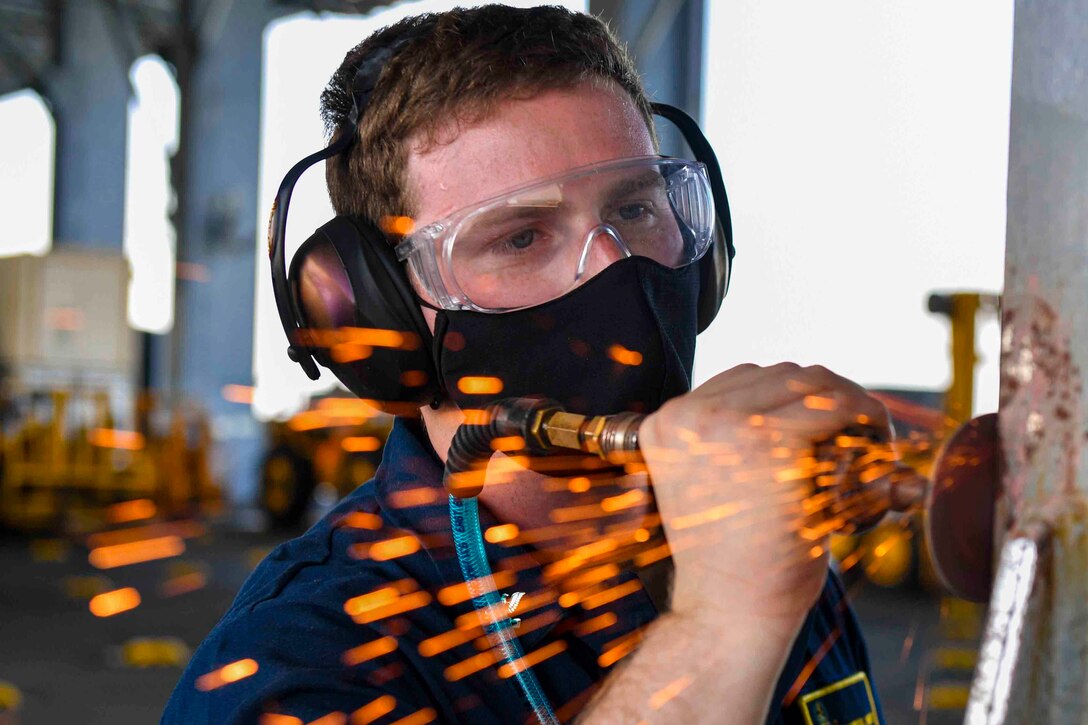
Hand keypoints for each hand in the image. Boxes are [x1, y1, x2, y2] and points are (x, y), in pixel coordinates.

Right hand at [640, 362, 895, 634]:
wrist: (728, 613)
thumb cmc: (730, 561)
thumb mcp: (710, 484)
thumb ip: (726, 441)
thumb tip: (796, 400)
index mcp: (666, 424)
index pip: (743, 380)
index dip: (792, 399)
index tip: (825, 426)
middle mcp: (688, 415)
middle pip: (779, 374)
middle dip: (825, 397)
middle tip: (856, 434)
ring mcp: (726, 424)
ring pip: (809, 380)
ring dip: (847, 403)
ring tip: (868, 442)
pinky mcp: (771, 441)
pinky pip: (835, 406)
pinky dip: (865, 417)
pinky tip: (878, 445)